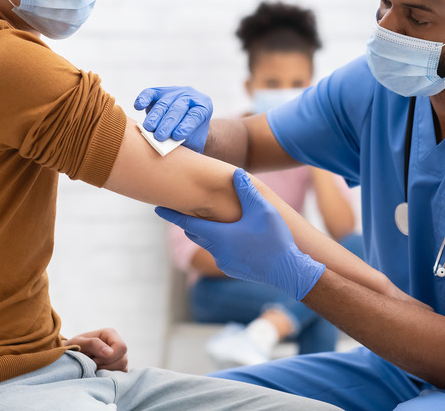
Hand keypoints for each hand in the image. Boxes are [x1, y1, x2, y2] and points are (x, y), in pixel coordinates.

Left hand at [65, 328, 128, 371]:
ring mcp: (121, 359)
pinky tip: (97, 372)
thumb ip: (93, 344)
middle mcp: (118, 346)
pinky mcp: (119, 370)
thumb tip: (109, 352)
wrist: (70, 358)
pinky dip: (106, 377)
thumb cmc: (73, 347)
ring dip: (104, 371)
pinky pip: (118, 377)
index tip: (94, 359)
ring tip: (93, 367)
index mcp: (111, 334)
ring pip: (121, 370)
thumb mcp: (78, 343)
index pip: (121, 347)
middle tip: (91, 363)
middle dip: (104, 365)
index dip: (109, 356)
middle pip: (122, 360)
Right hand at [134, 86, 212, 152]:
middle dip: (168, 123)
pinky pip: (150, 93)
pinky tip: (138, 106)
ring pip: (163, 103)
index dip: (186, 125)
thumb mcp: (193, 141)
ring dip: (155, 116)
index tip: (177, 136)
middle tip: (160, 136)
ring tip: (149, 128)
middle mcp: (189, 96)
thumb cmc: (191, 135)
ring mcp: (174, 92)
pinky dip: (143, 99)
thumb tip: (171, 148)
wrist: (185, 124)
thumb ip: (186, 143)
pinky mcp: (159, 92)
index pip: (195, 115)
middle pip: (178, 109)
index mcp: (203, 107)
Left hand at [156, 168, 325, 300]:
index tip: (156, 208)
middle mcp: (217, 250)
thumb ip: (247, 191)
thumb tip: (235, 173)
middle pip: (196, 233)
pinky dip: (220, 243)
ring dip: (207, 232)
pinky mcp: (233, 269)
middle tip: (182, 209)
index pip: (187, 222)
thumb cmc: (274, 239)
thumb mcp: (263, 210)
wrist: (288, 272)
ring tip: (209, 221)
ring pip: (209, 244)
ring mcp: (224, 262)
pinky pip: (221, 253)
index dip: (171, 214)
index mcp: (219, 235)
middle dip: (189, 221)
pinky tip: (233, 237)